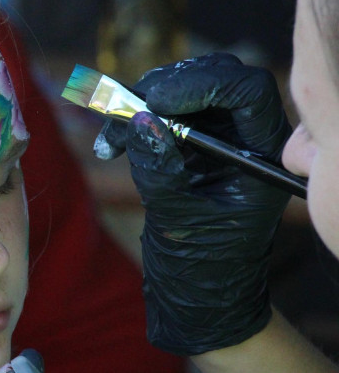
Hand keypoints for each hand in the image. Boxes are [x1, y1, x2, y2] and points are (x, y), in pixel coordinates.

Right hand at [93, 53, 291, 353]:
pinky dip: (129, 120)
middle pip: (215, 79)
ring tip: (109, 137)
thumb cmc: (201, 266)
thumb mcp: (176, 219)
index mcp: (263, 155)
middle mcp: (246, 137)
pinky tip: (109, 145)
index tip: (155, 100)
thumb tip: (137, 119)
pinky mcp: (189, 143)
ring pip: (184, 90)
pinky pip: (160, 112)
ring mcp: (218, 137)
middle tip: (125, 110)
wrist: (198, 293)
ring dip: (139, 103)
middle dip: (165, 88)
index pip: (247, 91)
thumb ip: (159, 169)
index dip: (202, 84)